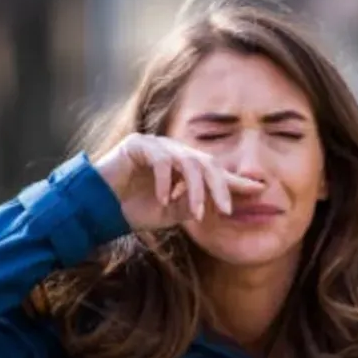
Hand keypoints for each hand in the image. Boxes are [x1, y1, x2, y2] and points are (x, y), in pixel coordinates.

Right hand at [94, 133, 264, 230]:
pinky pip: (161, 160)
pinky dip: (166, 182)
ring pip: (187, 162)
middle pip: (207, 164)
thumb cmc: (134, 209)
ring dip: (194, 190)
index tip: (259, 190)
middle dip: (219, 188)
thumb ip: (195, 204)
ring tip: (195, 212)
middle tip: (227, 210)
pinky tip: (163, 200)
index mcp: (184, 166)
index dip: (235, 181)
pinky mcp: (138, 144)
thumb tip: (223, 204)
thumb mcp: (172, 212)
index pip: (214, 171)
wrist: (97, 209)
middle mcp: (174, 152)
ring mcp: (157, 145)